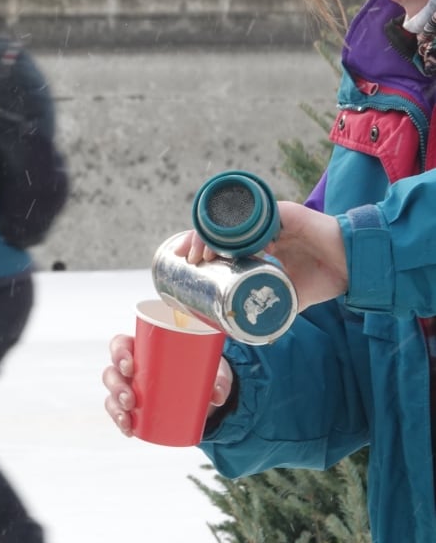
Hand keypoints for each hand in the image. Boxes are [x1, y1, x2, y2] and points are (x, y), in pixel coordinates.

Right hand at [102, 333, 232, 436]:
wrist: (203, 394)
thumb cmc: (200, 371)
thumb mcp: (211, 370)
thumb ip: (218, 380)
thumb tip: (217, 395)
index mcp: (143, 349)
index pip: (121, 345)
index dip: (119, 354)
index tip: (130, 366)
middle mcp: (131, 368)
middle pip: (112, 372)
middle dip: (117, 387)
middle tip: (130, 399)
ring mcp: (130, 388)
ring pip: (111, 394)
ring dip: (115, 406)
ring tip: (127, 418)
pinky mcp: (134, 408)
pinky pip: (119, 413)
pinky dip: (121, 422)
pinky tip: (128, 430)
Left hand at [174, 202, 346, 310]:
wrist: (355, 267)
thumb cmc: (325, 277)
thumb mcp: (288, 296)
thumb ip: (270, 307)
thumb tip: (248, 329)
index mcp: (260, 243)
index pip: (223, 240)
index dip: (202, 247)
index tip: (187, 261)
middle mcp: (262, 228)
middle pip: (220, 228)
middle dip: (198, 240)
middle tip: (188, 258)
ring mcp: (270, 219)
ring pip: (231, 221)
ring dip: (211, 235)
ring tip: (201, 255)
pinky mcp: (283, 213)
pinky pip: (254, 215)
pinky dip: (237, 228)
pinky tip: (226, 243)